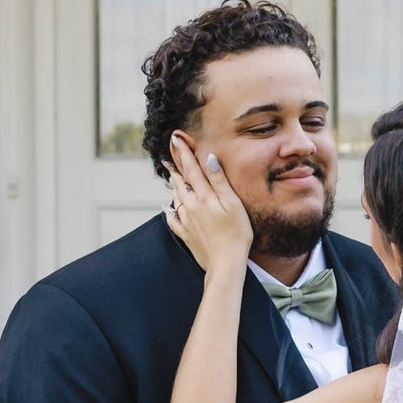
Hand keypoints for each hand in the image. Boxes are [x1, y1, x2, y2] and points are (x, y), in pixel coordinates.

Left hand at [168, 134, 254, 277]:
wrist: (225, 263)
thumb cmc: (236, 233)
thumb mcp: (233, 203)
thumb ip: (219, 181)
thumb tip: (208, 158)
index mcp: (203, 196)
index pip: (192, 169)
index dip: (184, 153)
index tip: (176, 139)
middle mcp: (191, 206)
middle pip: (181, 182)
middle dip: (175, 167)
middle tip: (168, 156)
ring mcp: (186, 221)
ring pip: (176, 198)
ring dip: (173, 186)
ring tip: (171, 177)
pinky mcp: (186, 235)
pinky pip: (173, 220)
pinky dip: (169, 211)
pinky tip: (166, 208)